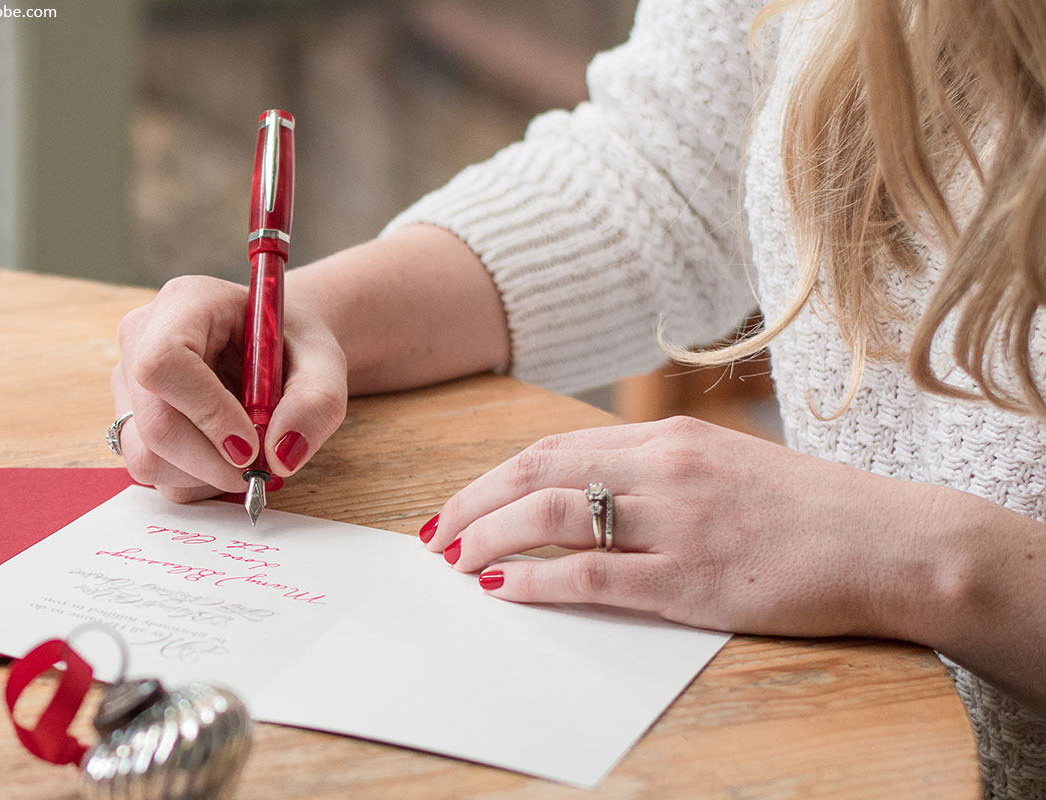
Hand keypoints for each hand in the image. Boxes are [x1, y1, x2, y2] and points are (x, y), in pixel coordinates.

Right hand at [111, 275, 346, 502]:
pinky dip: (196, 481)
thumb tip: (281, 456)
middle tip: (262, 468)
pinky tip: (225, 458)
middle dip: (214, 460)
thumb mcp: (324, 364)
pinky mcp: (131, 422)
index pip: (165, 362)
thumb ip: (315, 403)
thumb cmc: (295, 347)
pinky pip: (153, 472)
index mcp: (186, 303)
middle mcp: (142, 340)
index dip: (207, 412)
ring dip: (206, 475)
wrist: (277, 348)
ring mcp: (129, 384)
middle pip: (154, 423)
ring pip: (146, 457)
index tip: (251, 444)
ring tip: (248, 456)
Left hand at [423, 416, 944, 638]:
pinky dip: (538, 580)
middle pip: (537, 474)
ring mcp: (677, 523)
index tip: (459, 503)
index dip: (493, 476)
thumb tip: (581, 494)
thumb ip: (653, 473)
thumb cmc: (806, 508)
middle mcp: (663, 469)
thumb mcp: (722, 465)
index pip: (552, 448)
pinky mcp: (693, 581)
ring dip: (490, 539)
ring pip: (553, 518)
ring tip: (456, 563)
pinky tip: (506, 590)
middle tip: (435, 535)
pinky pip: (594, 576)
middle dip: (473, 504)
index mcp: (667, 438)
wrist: (891, 541)